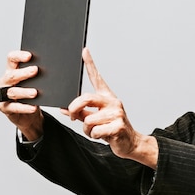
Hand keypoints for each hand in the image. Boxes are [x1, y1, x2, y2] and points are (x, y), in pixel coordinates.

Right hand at [0, 50, 43, 139]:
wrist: (28, 115)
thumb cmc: (31, 95)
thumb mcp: (34, 83)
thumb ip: (37, 75)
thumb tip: (52, 67)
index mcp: (10, 71)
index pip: (11, 59)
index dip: (19, 56)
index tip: (29, 56)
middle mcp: (4, 81)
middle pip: (11, 75)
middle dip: (24, 73)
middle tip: (35, 70)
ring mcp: (1, 95)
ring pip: (12, 92)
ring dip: (24, 92)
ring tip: (35, 93)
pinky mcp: (3, 107)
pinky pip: (13, 107)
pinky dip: (24, 107)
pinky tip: (33, 107)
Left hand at [64, 48, 157, 167]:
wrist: (130, 143)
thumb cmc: (111, 130)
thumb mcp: (95, 119)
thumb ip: (81, 113)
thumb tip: (64, 109)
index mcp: (107, 97)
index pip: (97, 78)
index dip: (90, 64)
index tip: (84, 51)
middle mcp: (113, 102)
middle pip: (86, 98)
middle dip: (74, 108)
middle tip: (72, 116)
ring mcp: (117, 113)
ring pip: (88, 120)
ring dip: (87, 129)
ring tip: (95, 131)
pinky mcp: (118, 126)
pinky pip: (95, 130)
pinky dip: (94, 136)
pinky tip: (103, 136)